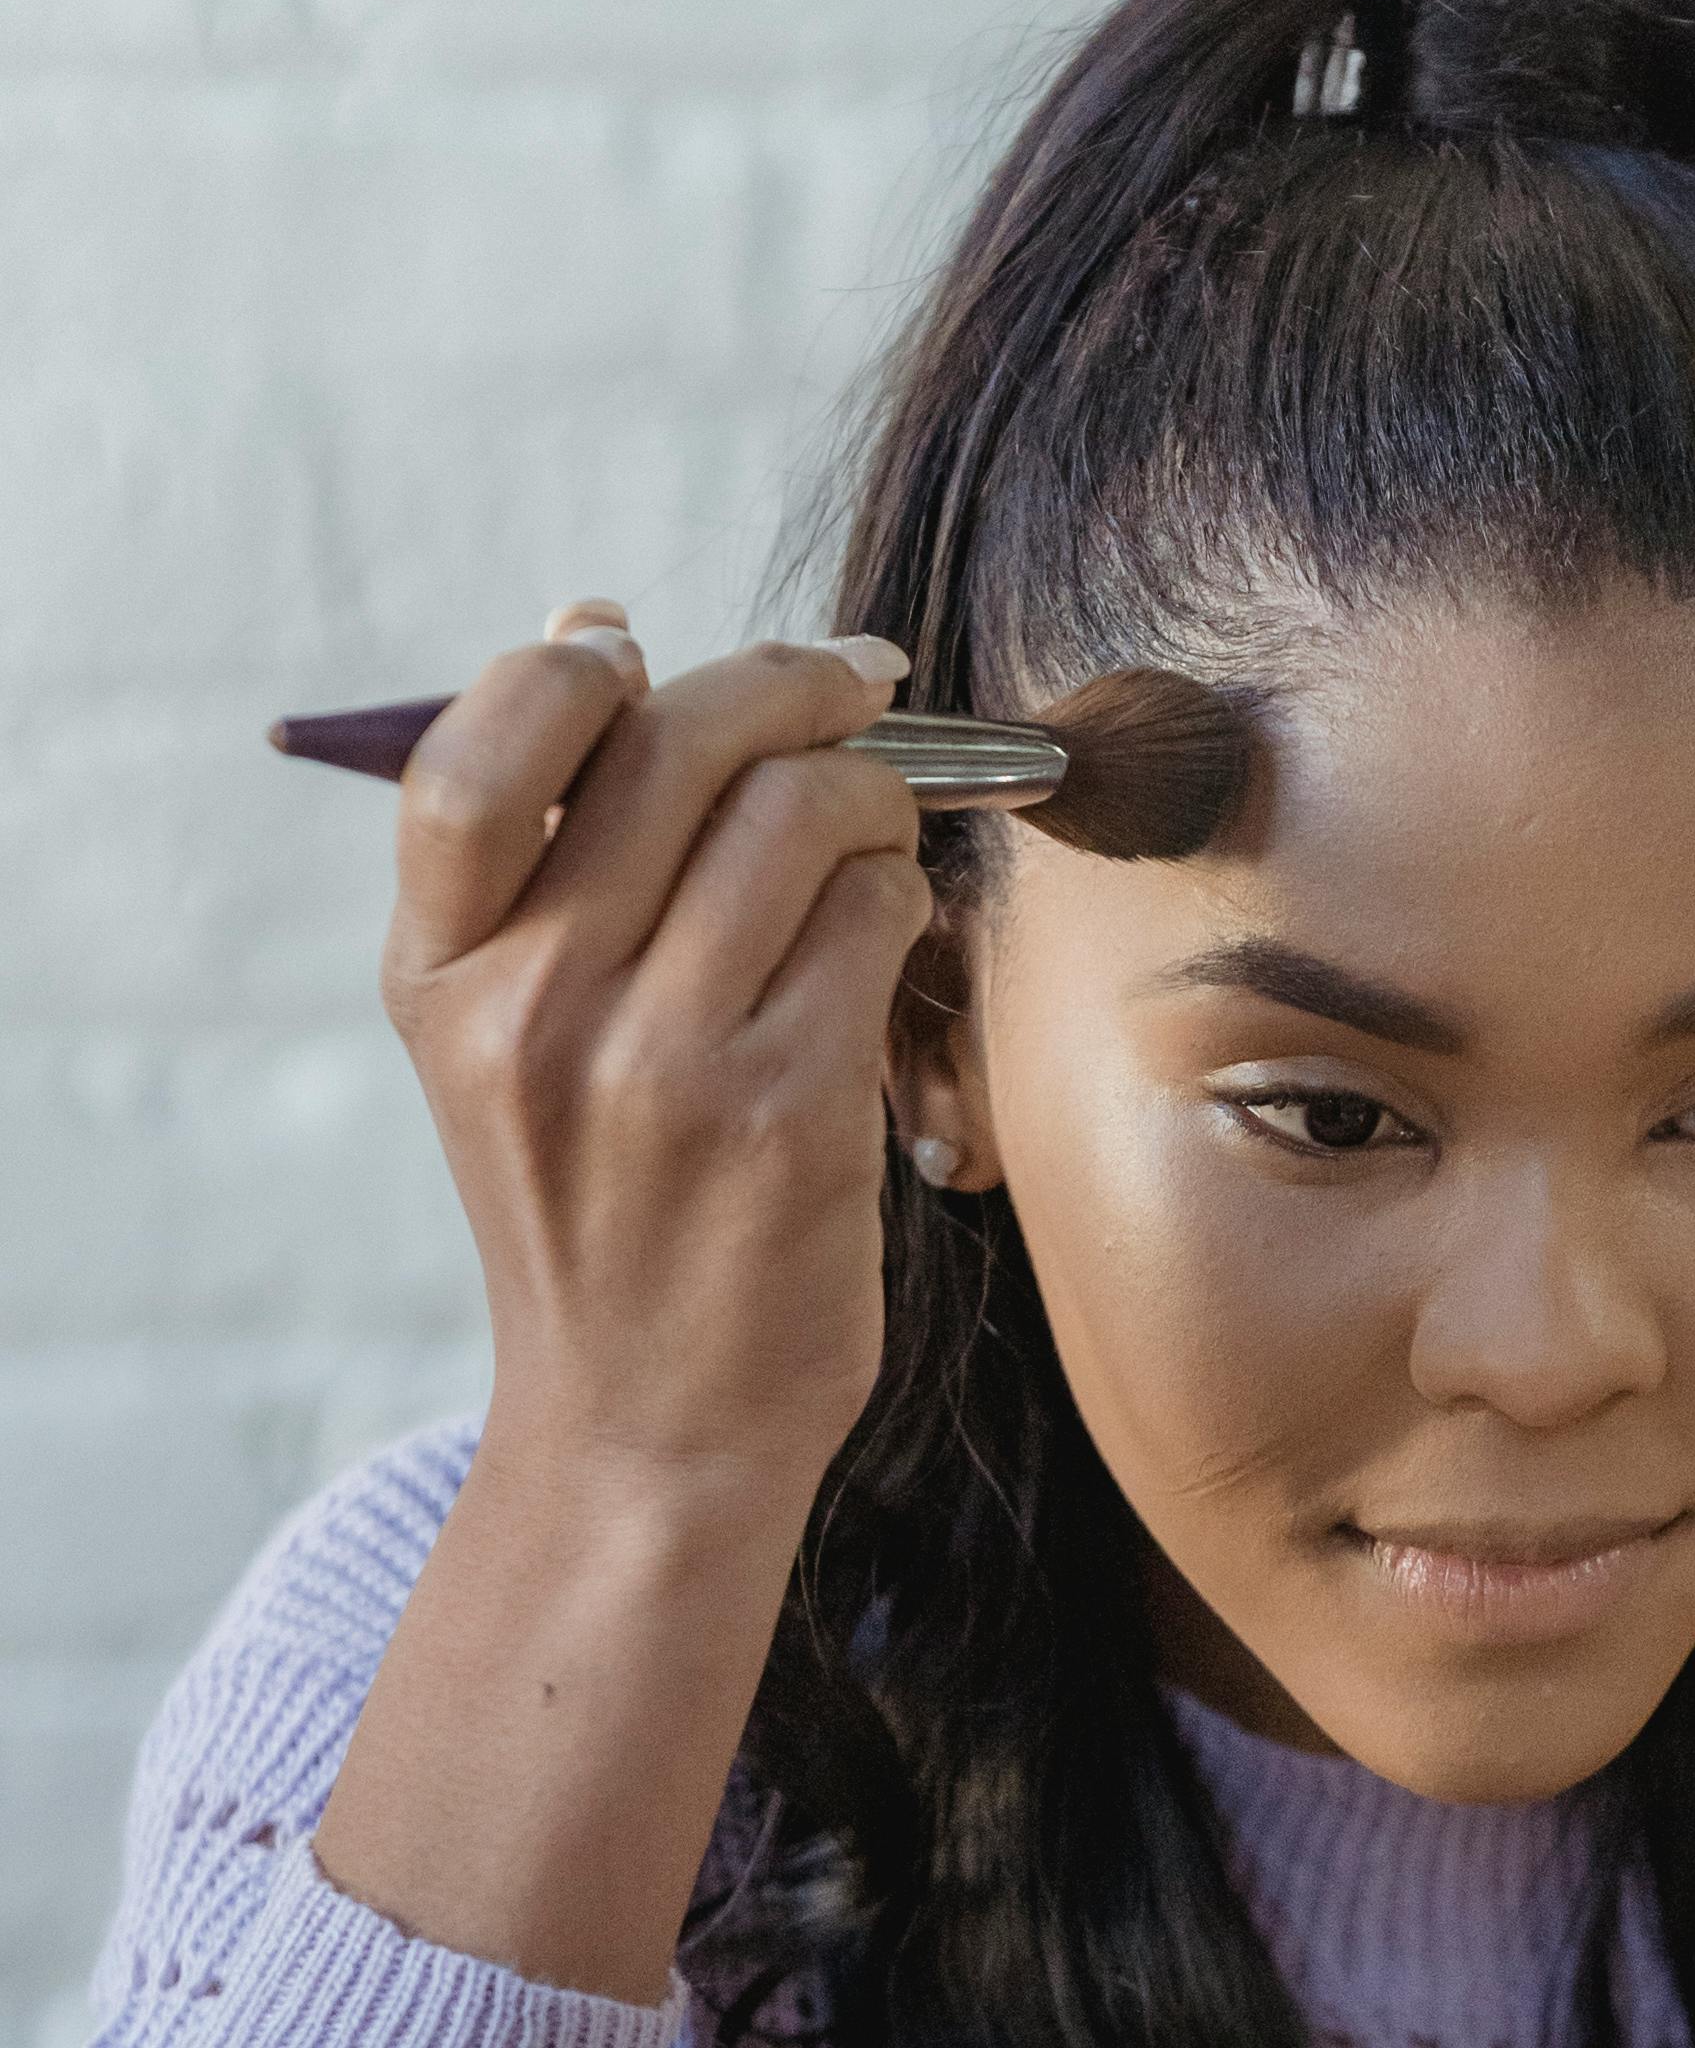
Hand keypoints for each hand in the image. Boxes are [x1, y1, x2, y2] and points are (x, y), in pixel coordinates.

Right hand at [375, 607, 931, 1516]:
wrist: (648, 1423)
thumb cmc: (597, 1205)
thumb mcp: (503, 1036)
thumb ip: (538, 851)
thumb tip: (587, 624)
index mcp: (438, 974)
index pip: (474, 753)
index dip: (573, 669)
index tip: (641, 644)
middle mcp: (532, 1010)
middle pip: (671, 744)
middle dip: (790, 683)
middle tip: (853, 684)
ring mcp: (661, 1063)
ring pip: (798, 813)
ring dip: (870, 792)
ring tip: (876, 831)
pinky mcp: (786, 1113)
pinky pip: (876, 917)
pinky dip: (902, 897)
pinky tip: (889, 931)